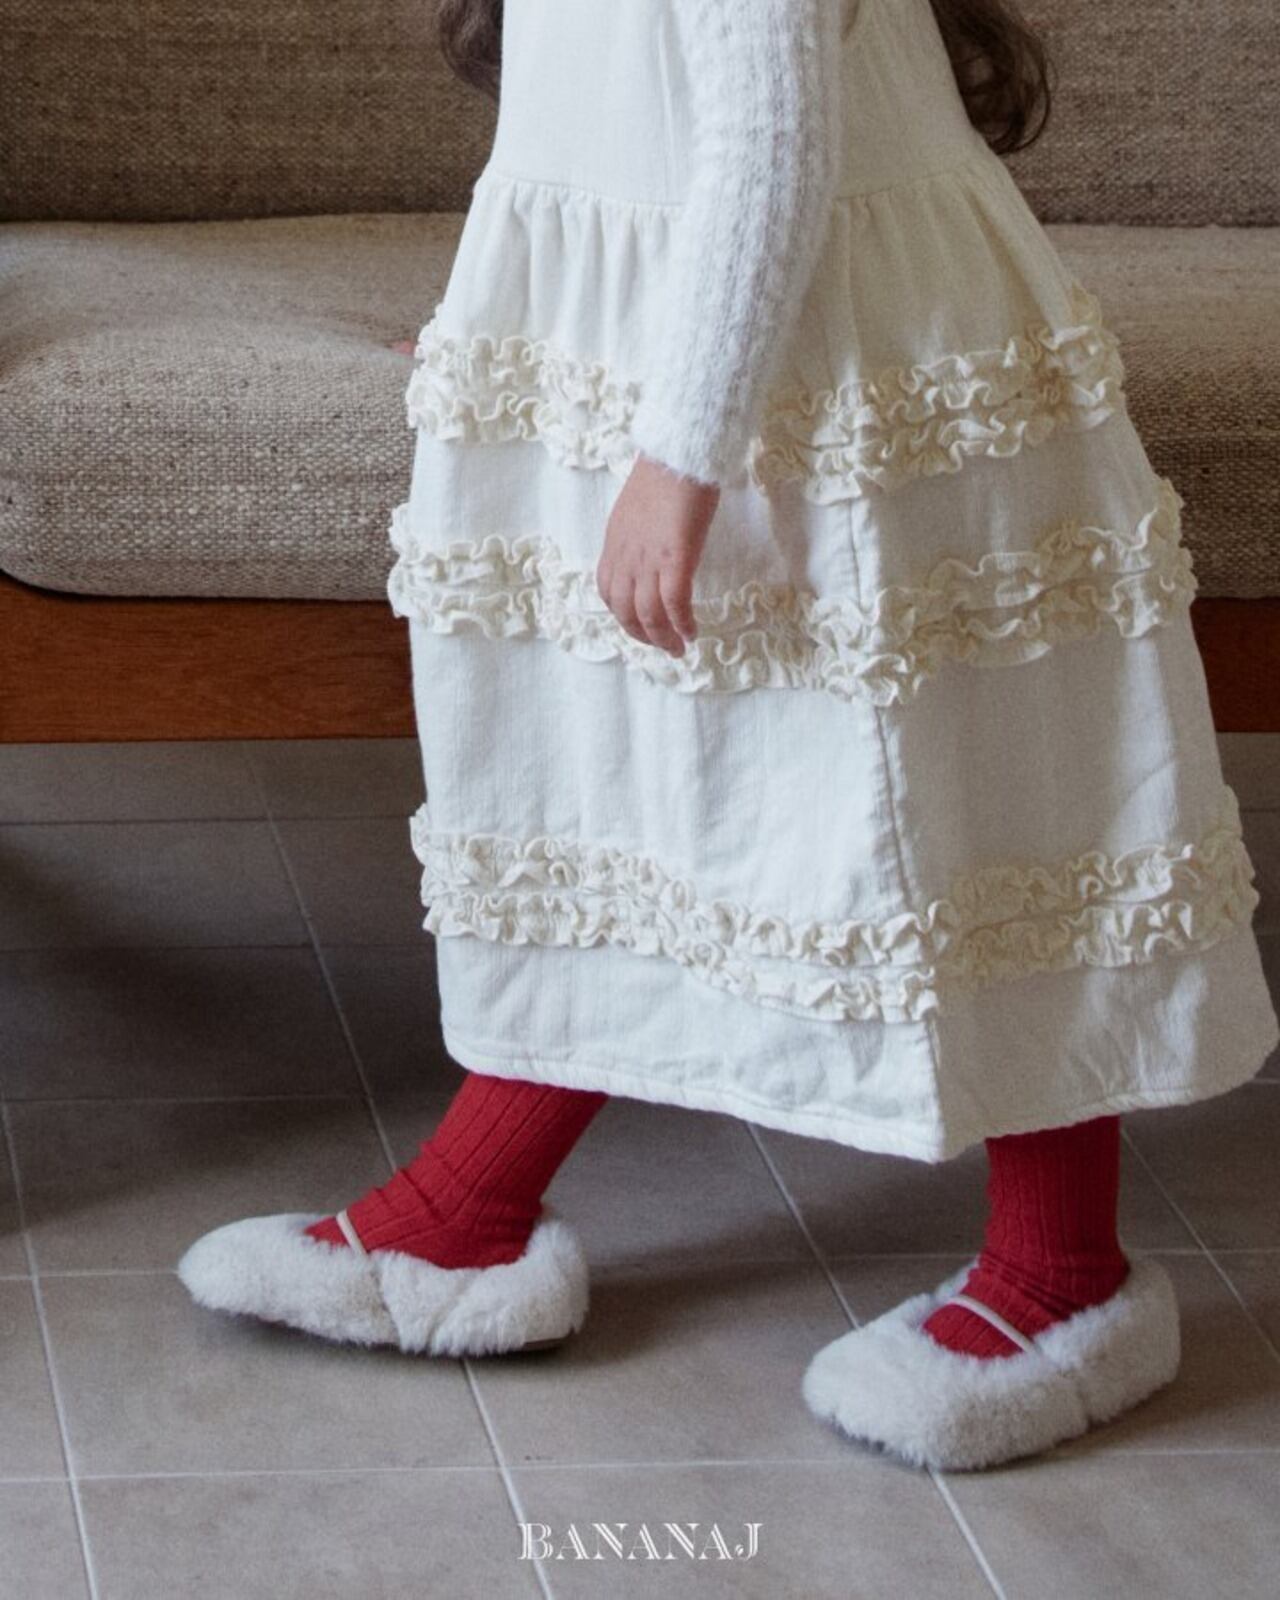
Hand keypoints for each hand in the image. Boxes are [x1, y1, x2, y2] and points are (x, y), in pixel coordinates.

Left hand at [596, 455, 719, 657]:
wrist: (679, 453)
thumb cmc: (666, 472)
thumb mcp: (637, 507)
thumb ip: (638, 532)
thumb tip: (651, 547)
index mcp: (615, 543)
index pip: (608, 591)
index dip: (623, 616)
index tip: (641, 627)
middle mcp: (626, 555)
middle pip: (625, 610)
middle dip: (643, 635)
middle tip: (663, 648)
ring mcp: (649, 558)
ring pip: (649, 612)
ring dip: (663, 637)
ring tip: (678, 648)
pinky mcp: (675, 557)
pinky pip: (674, 602)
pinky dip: (681, 623)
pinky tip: (691, 632)